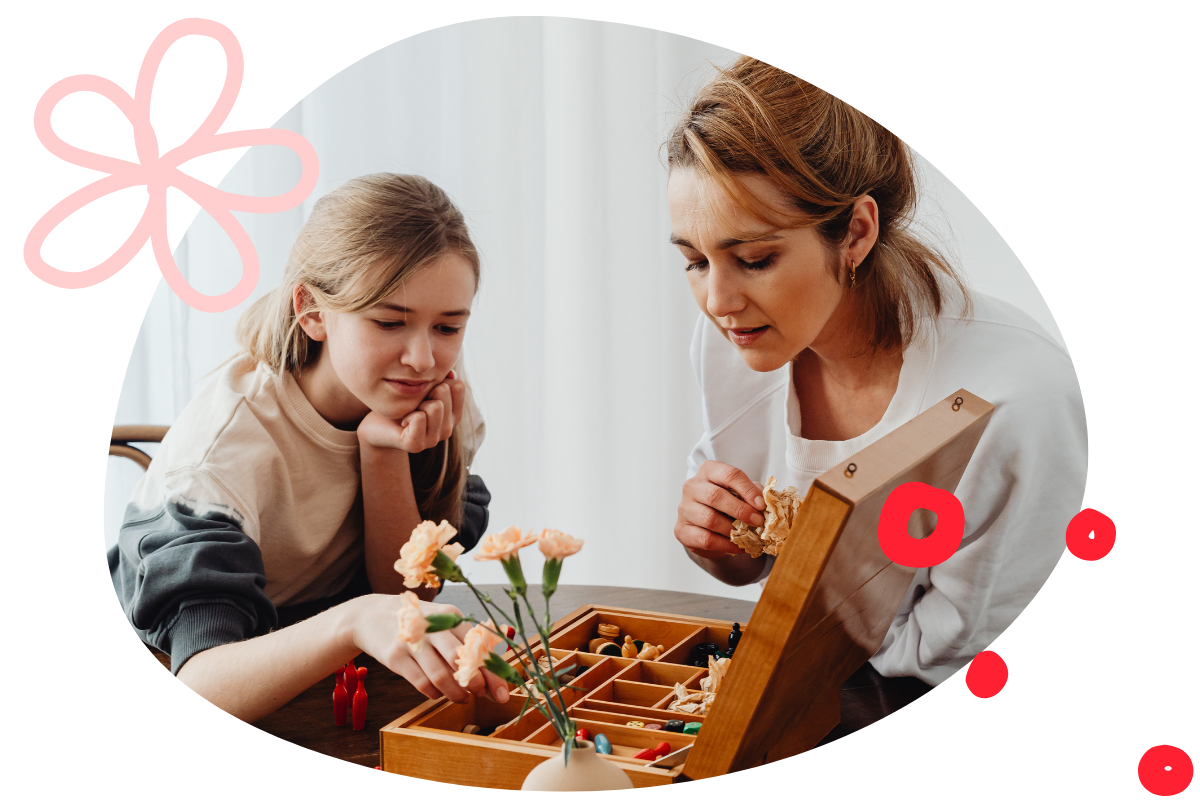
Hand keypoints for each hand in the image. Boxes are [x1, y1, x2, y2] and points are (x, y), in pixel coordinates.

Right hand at [351, 594, 509, 703]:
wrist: (371, 615)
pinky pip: (421, 682)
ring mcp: (412, 641)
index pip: (477, 647)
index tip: (503, 693)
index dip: (492, 672)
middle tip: (481, 695)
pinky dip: (434, 693)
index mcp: (450, 615)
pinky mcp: (395, 656)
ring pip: (441, 675)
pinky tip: (438, 694)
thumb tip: (491, 674)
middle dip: (476, 683)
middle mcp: (432, 626)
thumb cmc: (416, 623)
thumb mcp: (441, 621)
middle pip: (460, 660)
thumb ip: (463, 643)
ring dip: (455, 693)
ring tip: (461, 698)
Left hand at [357, 371, 464, 453]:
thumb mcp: (424, 388)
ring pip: (435, 406)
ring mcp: (433, 440)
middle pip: (444, 391)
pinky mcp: (416, 445)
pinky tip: (402, 422)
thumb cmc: (402, 403)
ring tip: (409, 412)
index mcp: (453, 416)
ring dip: (417, 404)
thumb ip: (440, 379)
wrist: (377, 425)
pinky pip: (419, 418)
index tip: (426, 392)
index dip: (439, 381)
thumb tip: (452, 374)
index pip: (458, 386)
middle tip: (414, 403)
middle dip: (425, 391)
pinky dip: (406, 415)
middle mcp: (447, 430)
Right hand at [675, 460, 766, 559]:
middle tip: (758, 521)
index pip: (729, 475)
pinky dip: (726, 544)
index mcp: (708, 470)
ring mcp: (684, 508)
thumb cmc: (728, 504)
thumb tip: (767, 503)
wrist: (709, 527)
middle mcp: (692, 486)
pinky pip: (705, 539)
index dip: (747, 490)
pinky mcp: (682, 530)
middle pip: (715, 496)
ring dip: (733, 529)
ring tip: (748, 535)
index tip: (762, 505)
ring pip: (709, 519)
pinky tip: (738, 546)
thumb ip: (753, 494)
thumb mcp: (742, 494)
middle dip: (741, 510)